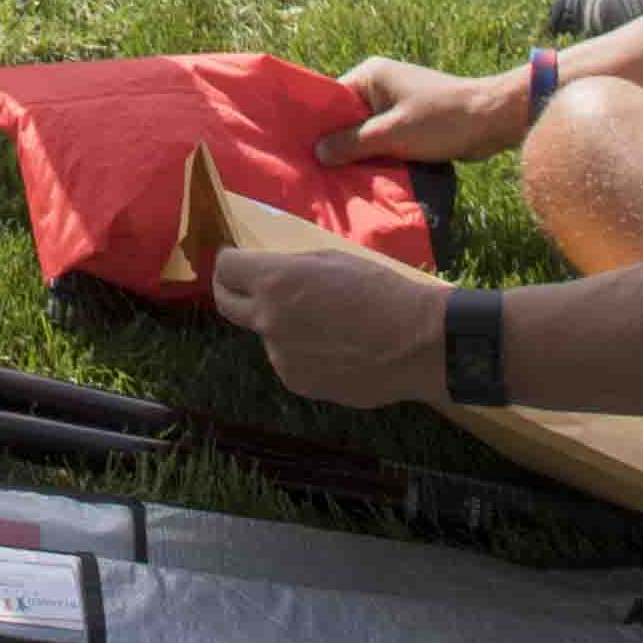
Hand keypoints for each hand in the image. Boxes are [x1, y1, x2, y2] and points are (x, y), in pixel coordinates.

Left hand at [207, 246, 449, 408]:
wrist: (415, 343)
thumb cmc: (380, 291)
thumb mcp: (332, 261)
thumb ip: (292, 269)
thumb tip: (269, 277)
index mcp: (276, 282)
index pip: (226, 268)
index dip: (230, 261)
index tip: (236, 260)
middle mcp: (269, 320)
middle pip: (226, 304)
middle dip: (230, 291)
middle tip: (244, 286)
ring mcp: (281, 356)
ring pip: (267, 335)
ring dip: (281, 326)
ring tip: (326, 324)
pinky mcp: (298, 382)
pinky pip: (290, 359)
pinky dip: (302, 352)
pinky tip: (337, 348)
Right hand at [322, 56, 529, 164]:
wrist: (490, 120)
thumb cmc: (439, 120)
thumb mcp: (391, 134)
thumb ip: (352, 143)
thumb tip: (317, 153)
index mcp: (371, 75)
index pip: (332, 99)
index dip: (318, 126)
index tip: (301, 152)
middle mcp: (380, 85)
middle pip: (347, 118)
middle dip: (339, 144)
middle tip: (318, 173)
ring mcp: (396, 103)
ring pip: (366, 132)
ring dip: (360, 154)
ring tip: (339, 180)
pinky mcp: (410, 121)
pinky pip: (384, 139)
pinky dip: (378, 155)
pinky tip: (367, 177)